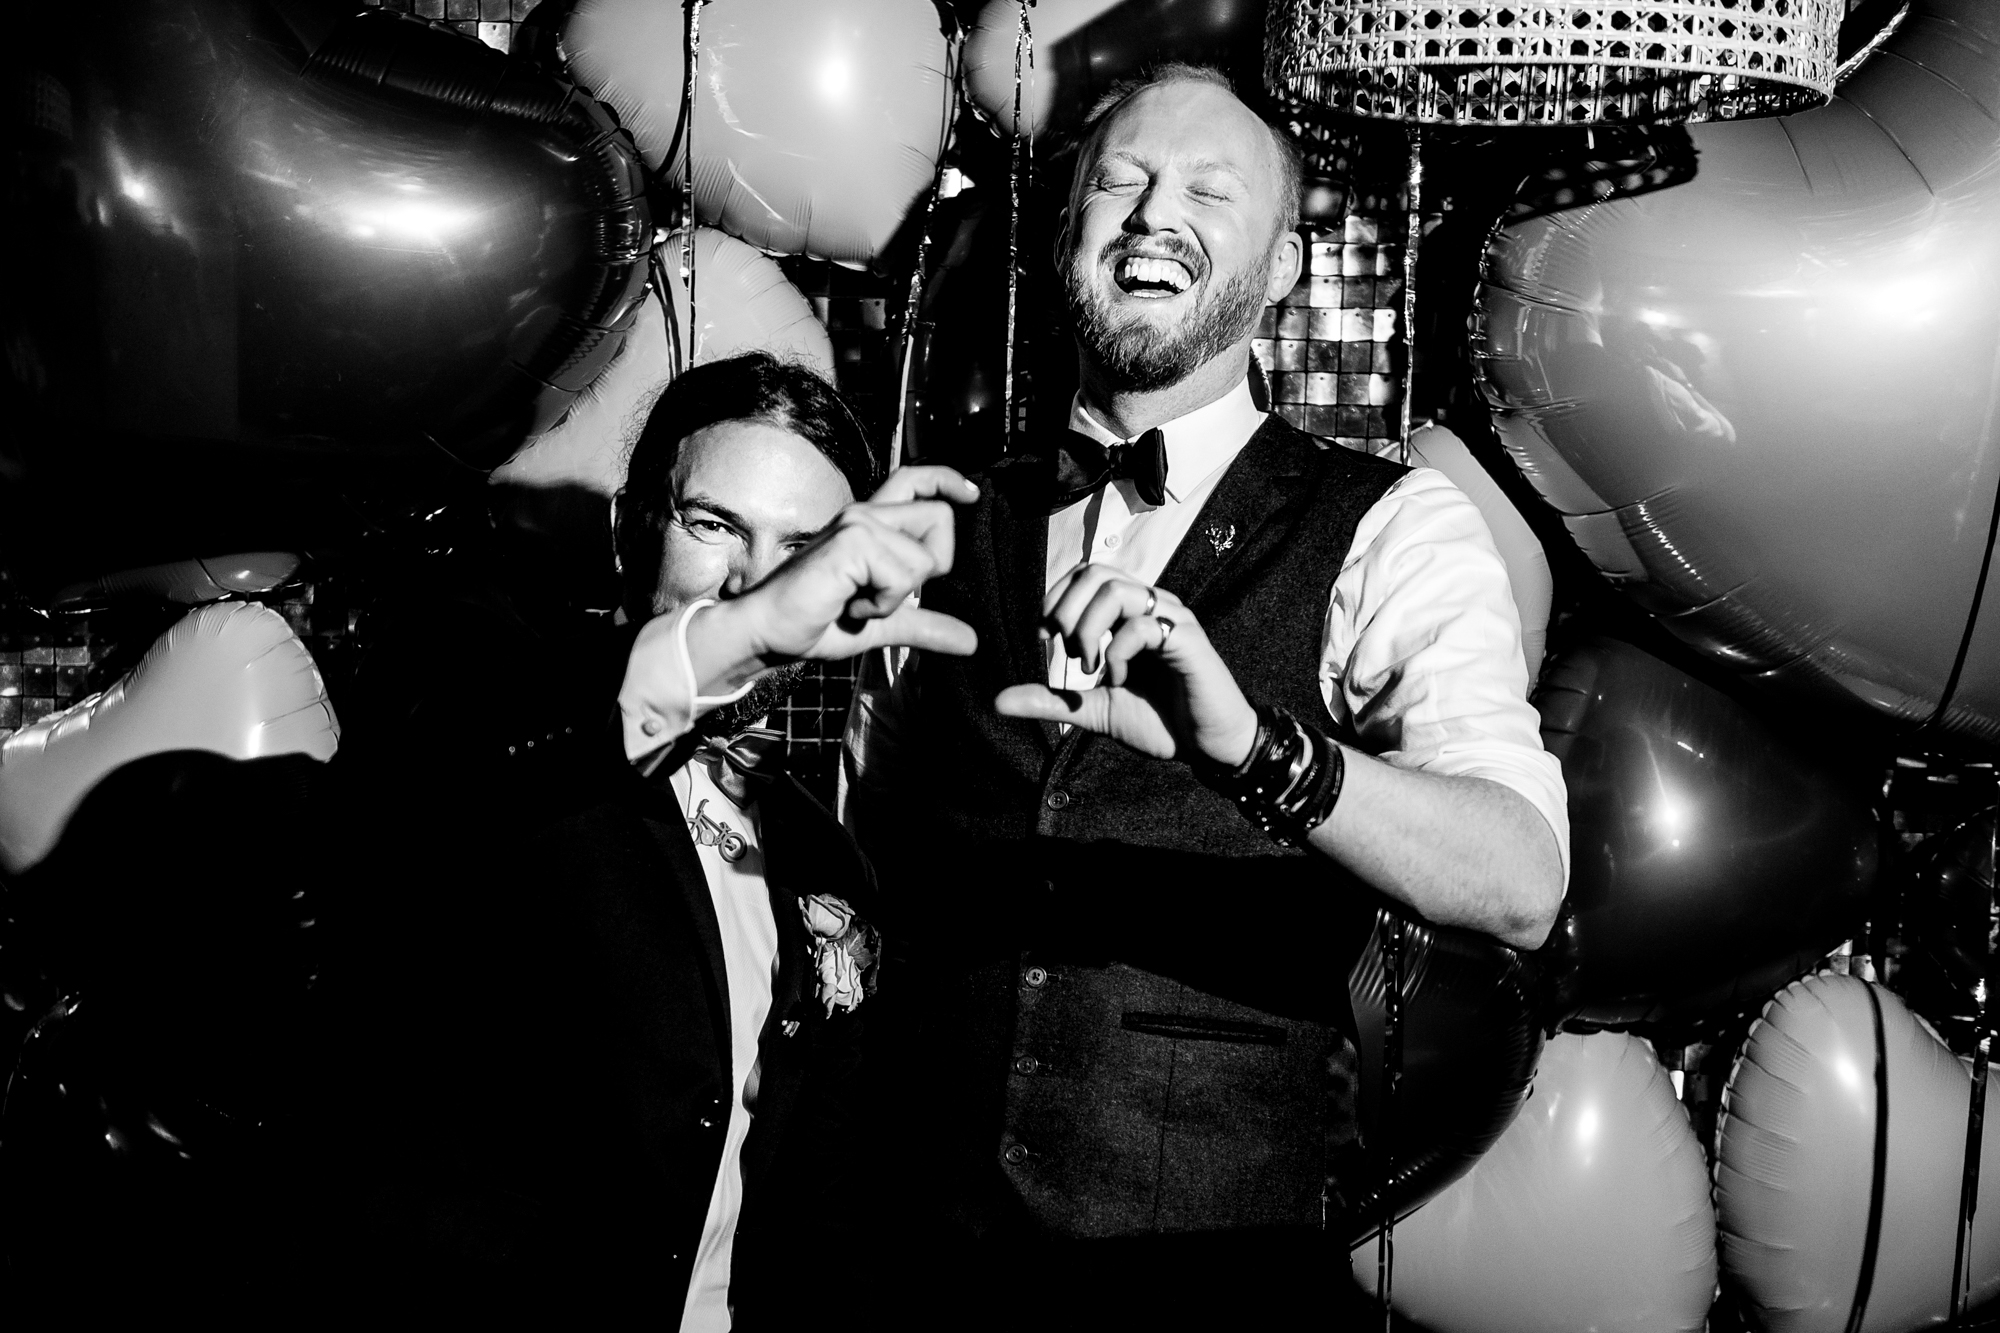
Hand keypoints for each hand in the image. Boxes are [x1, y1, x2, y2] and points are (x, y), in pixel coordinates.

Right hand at [693, 466, 979, 690]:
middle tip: (886, 593)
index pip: (914, 479)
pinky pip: (902, 577)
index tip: (972, 494)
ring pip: (924, 557)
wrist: (766, 632)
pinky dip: (882, 604)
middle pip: (940, 516)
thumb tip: (970, 641)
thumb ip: (923, 625)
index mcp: (870, 525)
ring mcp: (857, 524)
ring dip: (896, 597)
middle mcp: (865, 514)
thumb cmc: (812, 623)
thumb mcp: (881, 624)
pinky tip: (848, 605)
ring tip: (855, 603)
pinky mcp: (851, 541)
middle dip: (932, 566)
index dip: (947, 480)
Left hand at [993, 564, 1256, 764]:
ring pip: (1117, 590)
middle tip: (1066, 650)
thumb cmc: (1159, 720)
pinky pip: (1144, 625)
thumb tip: (997, 701)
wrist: (1206, 747)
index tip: (1045, 639)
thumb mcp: (1093, 709)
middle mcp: (1151, 606)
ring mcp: (1172, 618)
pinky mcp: (1188, 639)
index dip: (1055, 599)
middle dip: (1067, 610)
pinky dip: (1118, 652)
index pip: (1085, 574)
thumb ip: (1051, 700)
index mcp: (1129, 614)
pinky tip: (1119, 679)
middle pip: (1096, 572)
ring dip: (1089, 628)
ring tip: (1090, 664)